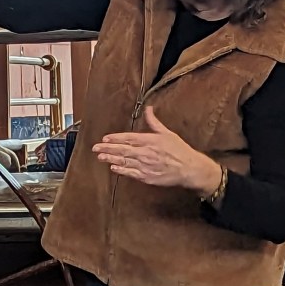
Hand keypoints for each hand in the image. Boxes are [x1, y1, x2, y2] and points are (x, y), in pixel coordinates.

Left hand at [93, 107, 222, 194]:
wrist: (189, 169)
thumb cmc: (179, 150)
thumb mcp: (167, 133)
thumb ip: (154, 122)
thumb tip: (149, 108)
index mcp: (150, 140)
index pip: (128, 138)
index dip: (115, 138)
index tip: (105, 138)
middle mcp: (145, 153)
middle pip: (122, 150)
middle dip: (107, 149)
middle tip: (95, 148)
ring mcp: (145, 166)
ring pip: (124, 162)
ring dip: (111, 159)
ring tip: (100, 157)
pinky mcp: (147, 177)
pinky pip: (131, 173)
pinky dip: (121, 170)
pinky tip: (113, 167)